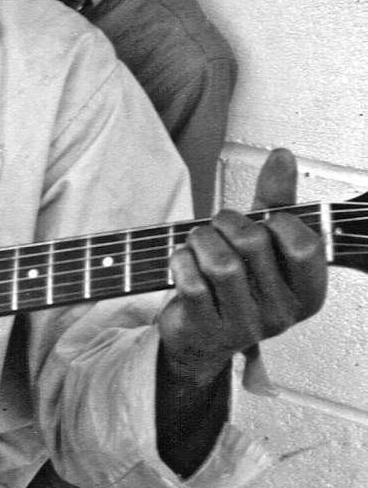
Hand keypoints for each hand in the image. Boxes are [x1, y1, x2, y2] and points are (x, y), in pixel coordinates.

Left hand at [158, 148, 327, 387]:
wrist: (201, 333)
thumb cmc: (237, 279)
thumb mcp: (262, 239)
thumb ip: (275, 199)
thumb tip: (282, 155)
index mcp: (306, 292)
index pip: (305, 245)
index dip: (278, 220)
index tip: (264, 220)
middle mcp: (281, 314)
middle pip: (253, 243)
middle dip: (226, 221)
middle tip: (218, 225)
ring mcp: (245, 326)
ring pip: (220, 262)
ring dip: (200, 238)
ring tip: (198, 241)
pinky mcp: (207, 330)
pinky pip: (191, 280)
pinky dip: (180, 260)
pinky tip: (184, 262)